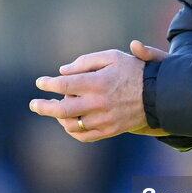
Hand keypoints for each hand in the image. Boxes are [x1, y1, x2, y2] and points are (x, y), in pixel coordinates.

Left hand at [29, 42, 166, 141]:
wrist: (158, 94)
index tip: (40, 83)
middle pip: (62, 109)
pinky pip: (84, 136)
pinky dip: (72, 131)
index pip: (64, 84)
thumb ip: (86, 62)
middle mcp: (98, 103)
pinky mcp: (109, 131)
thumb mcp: (113, 57)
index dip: (48, 84)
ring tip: (54, 110)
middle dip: (44, 107)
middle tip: (33, 104)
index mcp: (98, 82)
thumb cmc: (134, 71)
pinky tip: (68, 123)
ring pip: (71, 124)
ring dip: (58, 118)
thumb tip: (63, 71)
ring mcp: (103, 119)